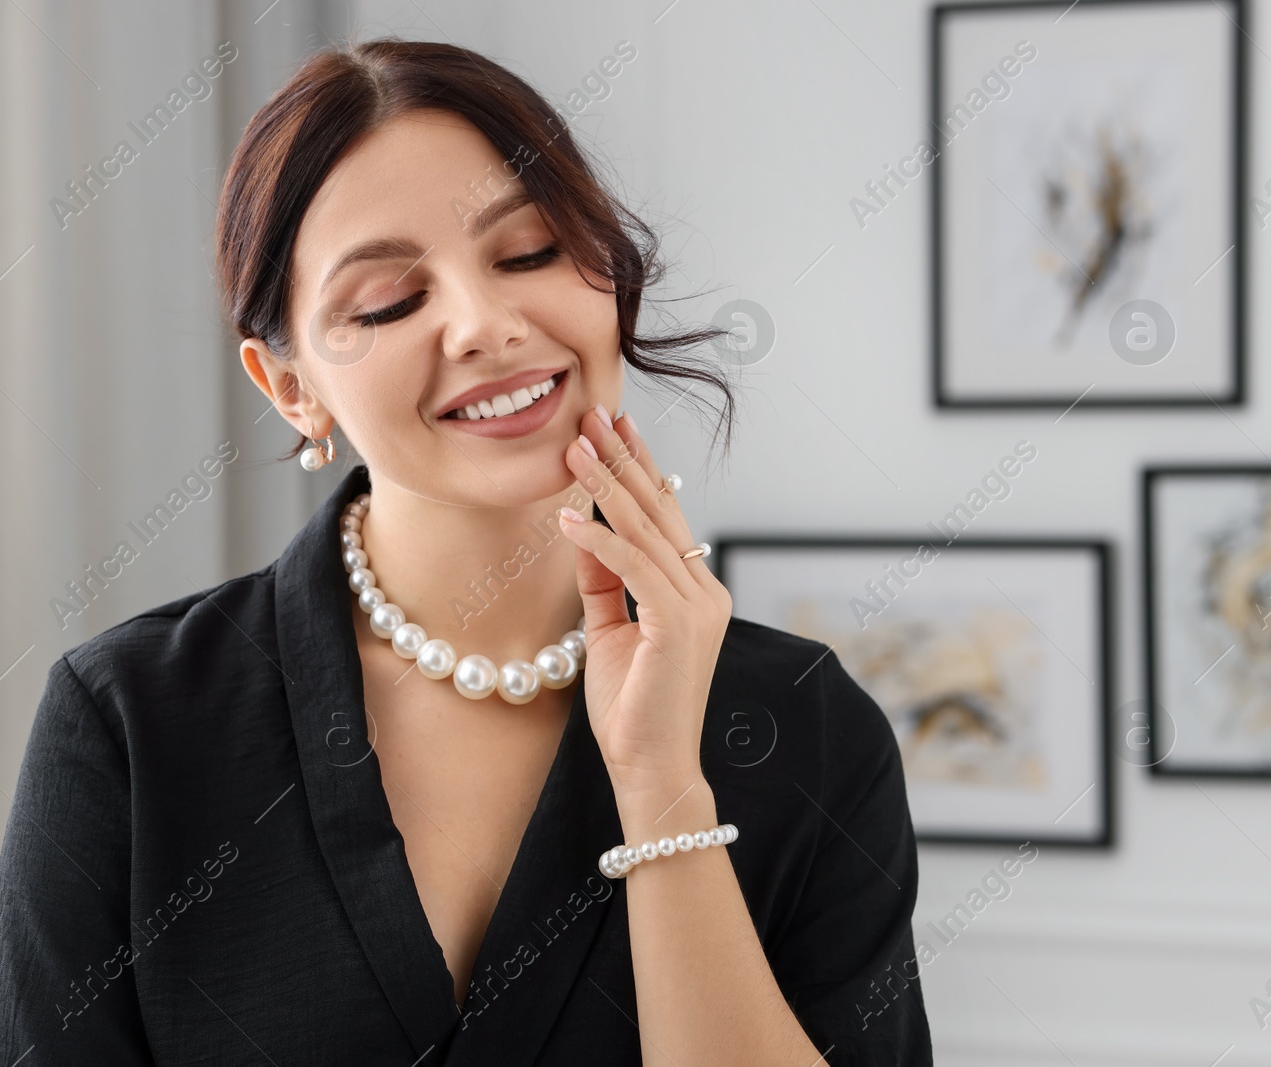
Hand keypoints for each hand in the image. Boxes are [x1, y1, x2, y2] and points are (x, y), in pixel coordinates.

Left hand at [556, 404, 732, 800]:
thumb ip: (604, 583)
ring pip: (646, 530)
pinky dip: (598, 540)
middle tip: (594, 414)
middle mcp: (703, 592)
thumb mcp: (611, 631)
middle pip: (660, 510)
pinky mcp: (679, 625)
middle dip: (623, 460)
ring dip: (604, 486)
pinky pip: (633, 567)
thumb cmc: (632, 709)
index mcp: (693, 593)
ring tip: (573, 448)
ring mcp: (696, 607)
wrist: (650, 768)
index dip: (637, 471)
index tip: (612, 431)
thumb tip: (583, 531)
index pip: (664, 517)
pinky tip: (567, 518)